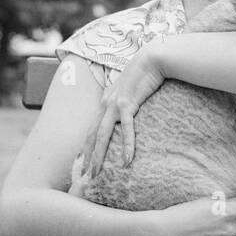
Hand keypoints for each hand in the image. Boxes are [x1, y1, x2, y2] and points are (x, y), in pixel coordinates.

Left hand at [83, 43, 166, 173]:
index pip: (91, 129)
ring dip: (98, 156)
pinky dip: (126, 146)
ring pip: (102, 135)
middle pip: (92, 136)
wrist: (152, 59)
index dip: (86, 147)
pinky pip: (126, 129)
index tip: (83, 163)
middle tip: (85, 177)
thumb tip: (130, 113)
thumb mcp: (131, 90)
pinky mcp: (127, 104)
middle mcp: (105, 104)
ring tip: (97, 173)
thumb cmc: (145, 74)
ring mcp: (114, 104)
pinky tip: (126, 161)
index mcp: (105, 102)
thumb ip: (127, 102)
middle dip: (87, 157)